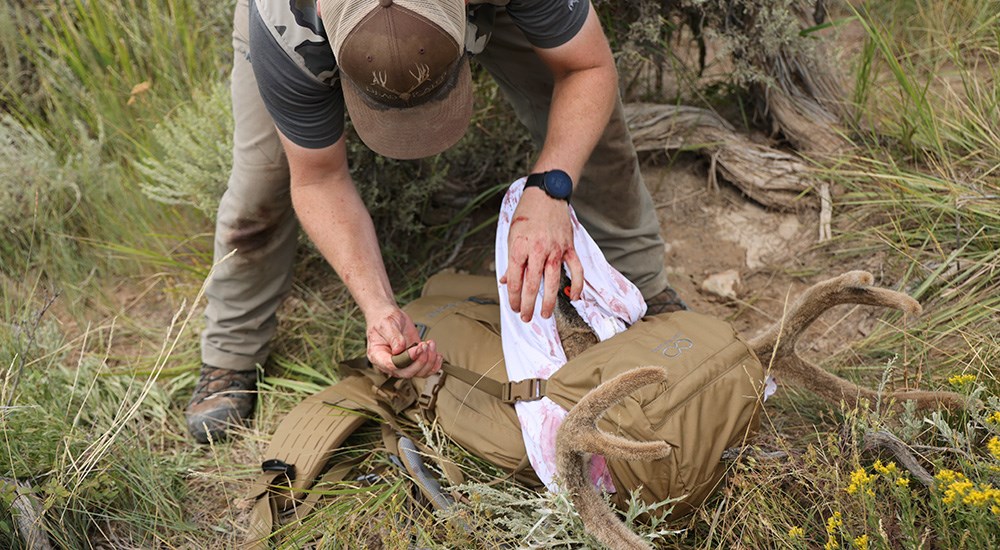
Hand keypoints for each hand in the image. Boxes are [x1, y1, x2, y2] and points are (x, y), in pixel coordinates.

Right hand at [365, 306, 442, 377]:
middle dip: (420, 361)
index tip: (417, 348)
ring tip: (430, 344)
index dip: (407, 359)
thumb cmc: (383, 319)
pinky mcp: (414, 359)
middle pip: (408, 373)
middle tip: (424, 346)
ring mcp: (403, 363)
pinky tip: (437, 354)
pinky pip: (425, 369)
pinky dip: (434, 364)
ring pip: (419, 373)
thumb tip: (399, 349)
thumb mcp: (387, 324)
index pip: (392, 366)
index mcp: (378, 356)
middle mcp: (390, 363)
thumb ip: (393, 337)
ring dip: (429, 361)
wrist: (388, 315)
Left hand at [501, 188, 583, 321]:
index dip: (513, 298)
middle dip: (528, 305)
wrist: (546, 194)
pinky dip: (577, 285)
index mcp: (519, 247)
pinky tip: (573, 297)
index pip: (514, 280)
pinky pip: (576, 270)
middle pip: (532, 285)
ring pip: (553, 282)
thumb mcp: (511, 235)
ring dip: (548, 301)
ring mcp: (556, 249)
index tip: (514, 307)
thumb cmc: (526, 214)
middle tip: (526, 317)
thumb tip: (505, 280)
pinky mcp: (569, 247)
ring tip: (544, 314)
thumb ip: (510, 260)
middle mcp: (538, 250)